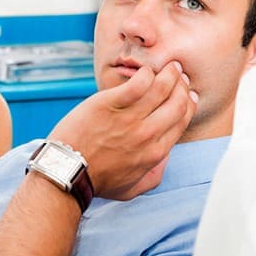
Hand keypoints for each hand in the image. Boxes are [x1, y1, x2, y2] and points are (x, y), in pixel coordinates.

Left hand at [49, 61, 196, 199]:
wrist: (66, 172)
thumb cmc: (97, 181)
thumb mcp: (133, 188)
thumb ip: (154, 175)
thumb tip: (166, 157)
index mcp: (155, 152)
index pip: (182, 120)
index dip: (189, 103)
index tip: (189, 94)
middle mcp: (148, 134)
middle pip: (177, 102)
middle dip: (183, 85)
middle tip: (179, 75)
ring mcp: (129, 119)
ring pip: (161, 88)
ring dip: (170, 74)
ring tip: (169, 67)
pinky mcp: (109, 104)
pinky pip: (137, 83)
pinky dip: (146, 74)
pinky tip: (144, 72)